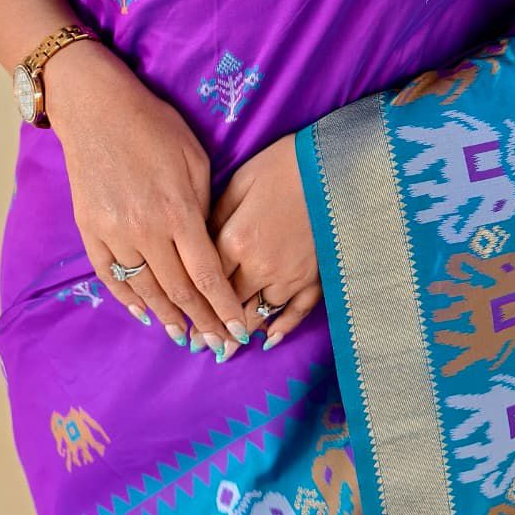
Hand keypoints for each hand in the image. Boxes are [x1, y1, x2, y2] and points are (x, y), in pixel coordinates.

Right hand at [46, 39, 249, 355]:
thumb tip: (210, 244)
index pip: (207, 274)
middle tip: (219, 346)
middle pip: (179, 291)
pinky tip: (145, 314)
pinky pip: (111, 275)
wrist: (95, 109)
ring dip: (169, 318)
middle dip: (202, 322)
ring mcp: (114, 232)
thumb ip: (204, 206)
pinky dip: (129, 299)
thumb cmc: (154, 126)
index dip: (224, 307)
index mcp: (179, 211)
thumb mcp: (194, 159)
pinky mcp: (90, 230)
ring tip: (186, 338)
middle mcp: (146, 230)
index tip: (238, 331)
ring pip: (145, 290)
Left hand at [208, 133, 322, 358]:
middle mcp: (261, 267)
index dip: (193, 306)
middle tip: (199, 345)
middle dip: (212, 328)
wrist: (333, 164)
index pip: (206, 283)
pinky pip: (296, 311)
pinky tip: (269, 339)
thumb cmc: (282, 165)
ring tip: (225, 351)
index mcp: (236, 241)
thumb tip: (198, 244)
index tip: (182, 325)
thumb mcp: (239, 183)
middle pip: (229, 305)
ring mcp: (291, 275)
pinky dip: (282, 327)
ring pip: (258, 314)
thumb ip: (216, 218)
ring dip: (241, 334)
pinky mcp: (315, 276)